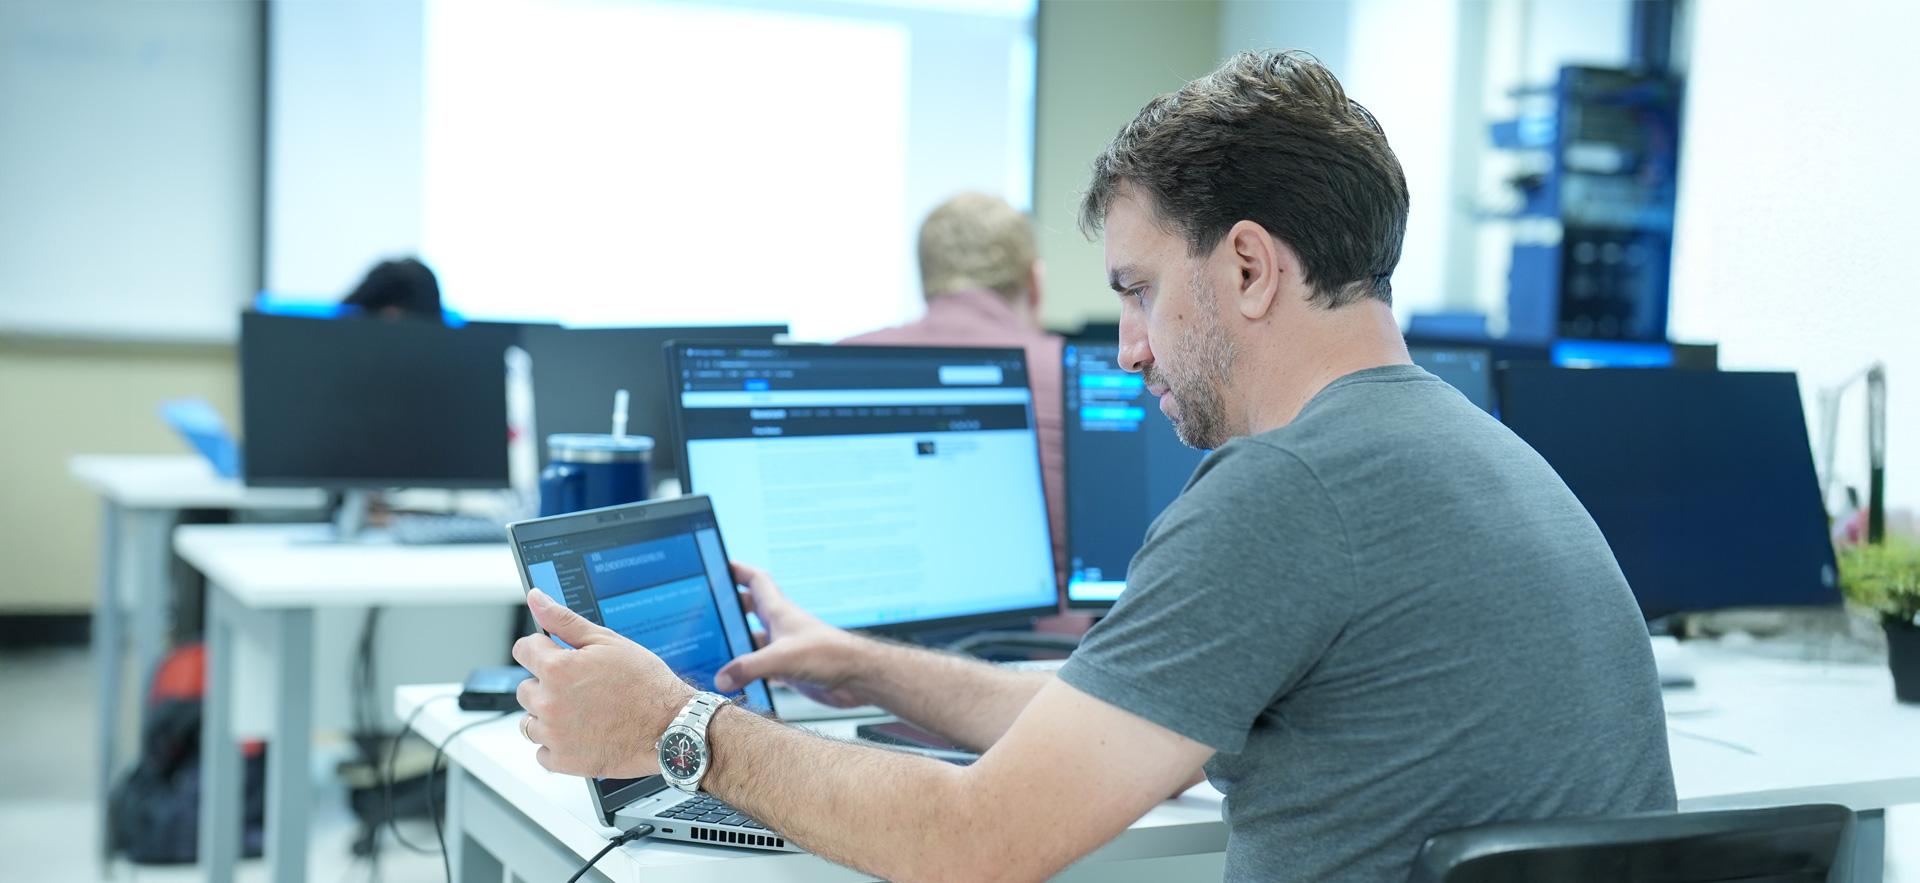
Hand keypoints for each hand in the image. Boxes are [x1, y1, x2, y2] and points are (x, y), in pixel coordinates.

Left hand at [511, 589, 694, 777]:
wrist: (672, 726)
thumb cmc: (646, 684)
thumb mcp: (607, 641)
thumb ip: (564, 620)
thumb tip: (536, 599)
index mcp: (557, 669)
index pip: (523, 650)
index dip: (542, 649)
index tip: (557, 657)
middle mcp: (549, 703)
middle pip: (525, 689)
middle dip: (546, 685)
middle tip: (581, 689)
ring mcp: (555, 735)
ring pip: (529, 722)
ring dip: (548, 717)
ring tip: (582, 713)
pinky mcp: (564, 761)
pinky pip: (542, 753)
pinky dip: (557, 745)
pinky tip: (581, 734)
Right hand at [715, 562, 871, 707]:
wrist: (857, 678)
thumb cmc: (831, 656)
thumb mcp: (783, 658)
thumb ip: (749, 667)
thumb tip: (722, 677)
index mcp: (779, 611)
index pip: (755, 580)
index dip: (737, 570)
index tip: (718, 566)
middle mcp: (780, 626)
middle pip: (750, 608)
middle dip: (729, 607)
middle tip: (707, 609)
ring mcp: (784, 647)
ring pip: (753, 638)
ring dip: (736, 641)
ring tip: (712, 647)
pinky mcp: (789, 668)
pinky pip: (761, 666)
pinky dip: (747, 670)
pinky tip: (735, 679)